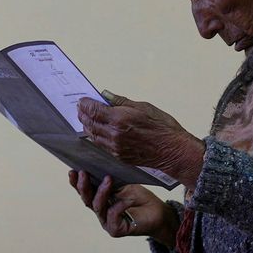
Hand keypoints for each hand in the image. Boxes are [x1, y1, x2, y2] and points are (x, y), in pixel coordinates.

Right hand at [70, 170, 172, 246]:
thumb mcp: (125, 184)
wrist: (158, 213)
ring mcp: (107, 222)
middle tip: (83, 173)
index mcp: (101, 199)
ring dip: (101, 193)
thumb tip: (101, 163)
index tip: (72, 171)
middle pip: (86, 200)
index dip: (76, 183)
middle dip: (83, 186)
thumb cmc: (141, 198)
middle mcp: (101, 211)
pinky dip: (119, 206)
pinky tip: (127, 200)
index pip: (85, 191)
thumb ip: (112, 178)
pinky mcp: (116, 230)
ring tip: (108, 180)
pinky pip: (112, 217)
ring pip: (97, 207)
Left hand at [75, 93, 204, 182]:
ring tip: (85, 119)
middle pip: (90, 124)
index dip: (85, 104)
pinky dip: (96, 137)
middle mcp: (114, 134)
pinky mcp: (119, 156)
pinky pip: (102, 146)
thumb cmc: (162, 127)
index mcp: (119, 119)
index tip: (82, 100)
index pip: (94, 110)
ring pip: (93, 136)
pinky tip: (96, 132)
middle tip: (80, 108)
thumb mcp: (143, 107)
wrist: (172, 150)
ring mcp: (115, 148)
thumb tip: (106, 95)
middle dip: (83, 115)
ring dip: (87, 127)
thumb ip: (122, 102)